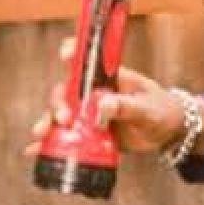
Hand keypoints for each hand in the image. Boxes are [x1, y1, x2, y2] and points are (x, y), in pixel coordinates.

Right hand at [23, 37, 200, 156]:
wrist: (168, 132)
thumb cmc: (161, 110)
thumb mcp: (148, 108)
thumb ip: (127, 106)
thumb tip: (102, 105)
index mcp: (109, 78)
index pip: (87, 60)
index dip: (74, 53)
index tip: (65, 55)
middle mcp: (94, 93)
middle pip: (66, 92)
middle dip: (58, 103)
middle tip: (64, 118)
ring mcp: (89, 114)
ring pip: (61, 114)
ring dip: (48, 122)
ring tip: (41, 134)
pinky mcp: (89, 134)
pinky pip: (67, 137)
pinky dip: (50, 145)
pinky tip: (35, 151)